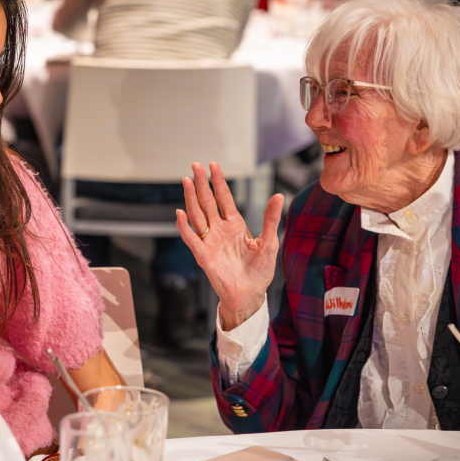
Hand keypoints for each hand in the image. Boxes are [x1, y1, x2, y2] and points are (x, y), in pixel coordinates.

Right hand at [176, 162, 284, 330]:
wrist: (250, 295)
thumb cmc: (259, 271)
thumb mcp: (269, 242)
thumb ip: (271, 219)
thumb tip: (279, 196)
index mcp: (235, 225)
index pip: (224, 198)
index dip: (219, 182)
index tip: (213, 165)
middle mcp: (220, 229)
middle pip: (208, 202)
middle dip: (201, 183)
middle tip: (195, 165)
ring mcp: (210, 241)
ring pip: (197, 215)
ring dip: (191, 198)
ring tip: (186, 181)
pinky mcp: (203, 255)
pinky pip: (191, 238)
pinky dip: (184, 226)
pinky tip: (180, 213)